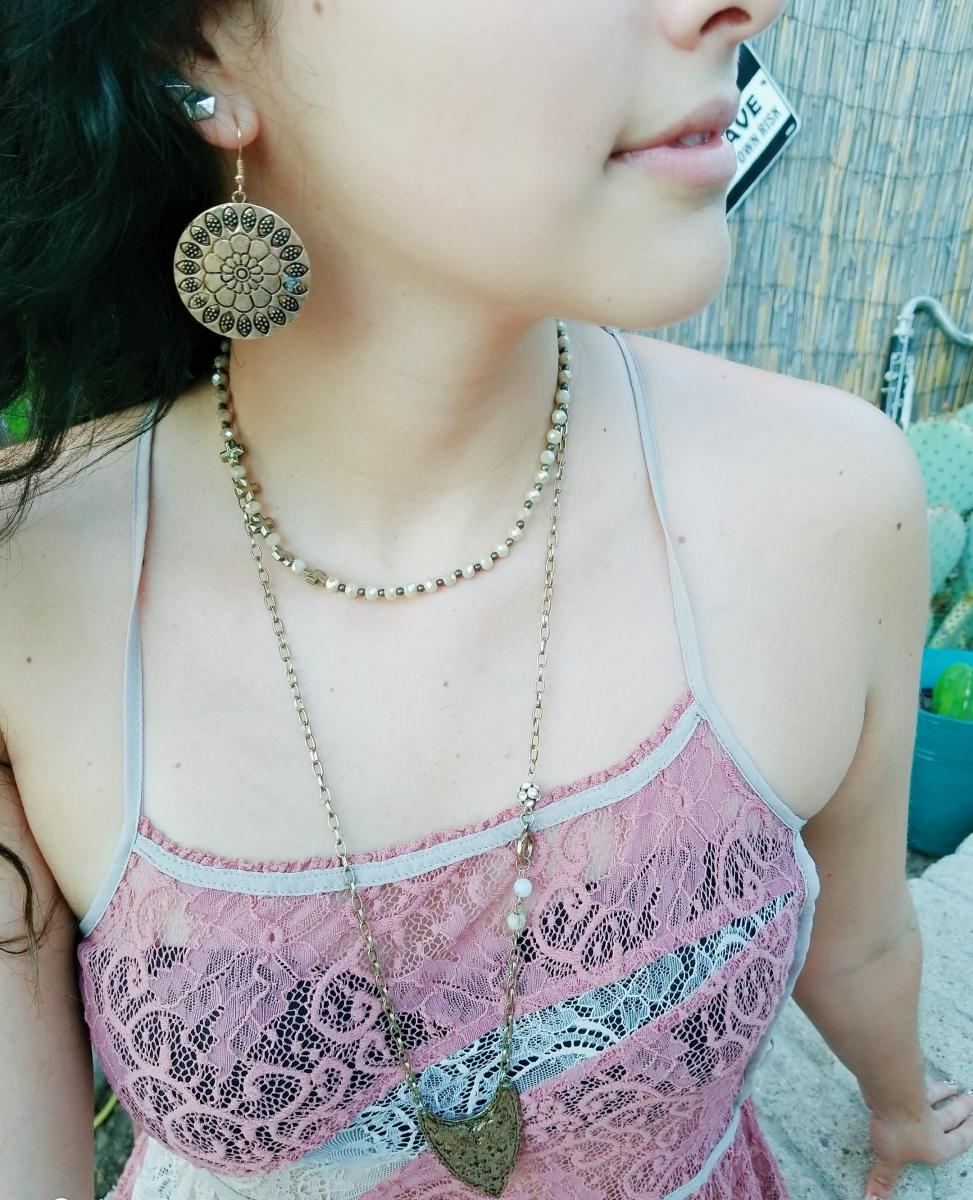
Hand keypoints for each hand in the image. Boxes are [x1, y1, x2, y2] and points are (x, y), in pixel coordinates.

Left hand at [862, 1079, 972, 1197]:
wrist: (892, 1093)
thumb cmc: (896, 1130)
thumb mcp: (888, 1159)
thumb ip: (883, 1179)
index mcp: (937, 1147)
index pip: (958, 1142)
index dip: (967, 1134)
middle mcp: (934, 1125)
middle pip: (952, 1117)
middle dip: (963, 1110)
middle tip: (972, 1099)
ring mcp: (923, 1103)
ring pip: (939, 1099)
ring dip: (947, 1093)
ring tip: (955, 1087)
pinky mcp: (909, 1086)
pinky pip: (922, 1085)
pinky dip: (928, 1082)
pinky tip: (923, 1075)